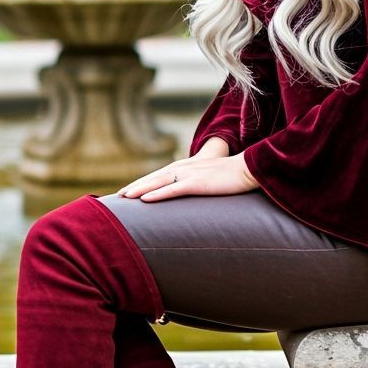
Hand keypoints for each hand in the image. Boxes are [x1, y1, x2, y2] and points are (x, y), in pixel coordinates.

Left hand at [116, 151, 258, 200]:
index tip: (127, 192)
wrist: (249, 168)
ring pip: (158, 182)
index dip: (142, 183)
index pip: (158, 176)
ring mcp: (190, 175)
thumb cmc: (232, 176)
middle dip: (135, 186)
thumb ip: (198, 184)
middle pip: (153, 177)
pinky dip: (158, 193)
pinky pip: (174, 189)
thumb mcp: (210, 180)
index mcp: (186, 167)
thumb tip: (192, 193)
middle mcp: (184, 168)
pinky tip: (146, 200)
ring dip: (140, 189)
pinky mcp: (198, 183)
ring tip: (125, 196)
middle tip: (118, 196)